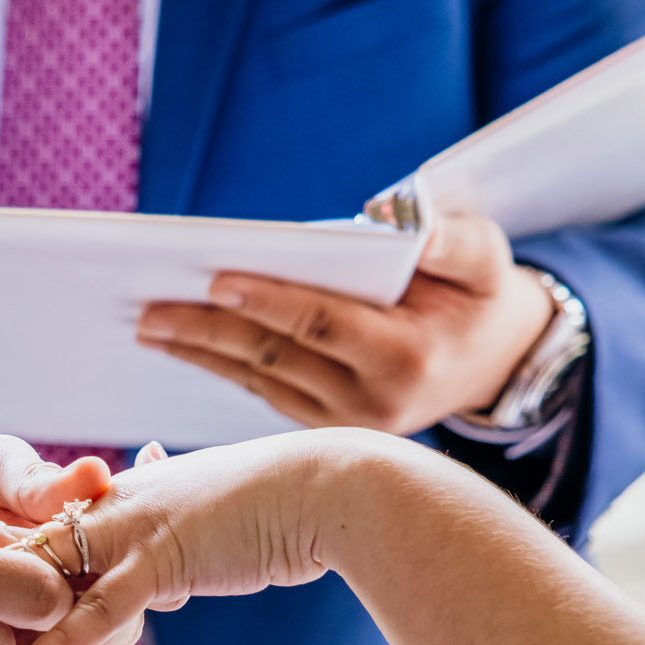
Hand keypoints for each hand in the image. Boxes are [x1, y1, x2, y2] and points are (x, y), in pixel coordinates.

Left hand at [12, 431, 403, 644]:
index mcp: (121, 494)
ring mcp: (133, 528)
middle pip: (29, 552)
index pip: (44, 528)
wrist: (328, 490)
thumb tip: (163, 566)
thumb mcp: (207, 518)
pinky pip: (95, 606)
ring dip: (13, 624)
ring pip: (50, 579)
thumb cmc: (279, 505)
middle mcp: (115, 506)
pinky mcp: (159, 558)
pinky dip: (58, 639)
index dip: (6, 569)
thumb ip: (170, 543)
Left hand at [134, 214, 556, 432]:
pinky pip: (265, 395)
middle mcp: (371, 402)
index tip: (217, 280)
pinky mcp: (328, 430)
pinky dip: (224, 368)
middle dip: (209, 333)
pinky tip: (184, 346)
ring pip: (260, 383)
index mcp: (407, 357)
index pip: (322, 325)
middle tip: (148, 312)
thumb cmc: (481, 295)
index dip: (269, 302)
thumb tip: (392, 214)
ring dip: (202, 354)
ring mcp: (347, 424)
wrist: (496, 365)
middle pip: (274, 360)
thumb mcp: (485, 257)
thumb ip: (449, 237)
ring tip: (149, 326)